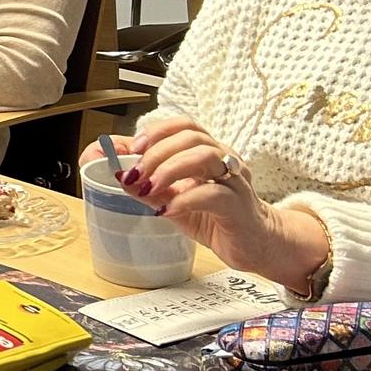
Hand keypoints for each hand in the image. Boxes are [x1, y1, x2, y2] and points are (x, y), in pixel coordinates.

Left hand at [91, 122, 329, 292]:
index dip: (157, 131)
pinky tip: (167, 210)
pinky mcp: (238, 206)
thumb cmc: (214, 217)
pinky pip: (214, 194)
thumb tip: (116, 172)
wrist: (254, 244)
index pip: (185, 125)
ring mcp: (235, 182)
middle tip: (136, 173)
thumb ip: (147, 186)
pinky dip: (185, 198)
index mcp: (209, 153)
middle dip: (158, 151)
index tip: (133, 148)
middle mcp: (225, 160)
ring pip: (206, 157)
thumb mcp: (173, 199)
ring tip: (150, 188)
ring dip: (170, 168)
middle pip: (193, 137)